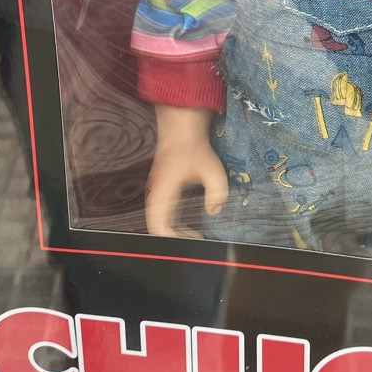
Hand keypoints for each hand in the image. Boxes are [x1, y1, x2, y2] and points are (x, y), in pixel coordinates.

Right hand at [145, 104, 228, 236]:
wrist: (181, 130)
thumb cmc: (195, 148)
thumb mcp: (212, 170)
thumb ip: (216, 192)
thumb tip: (214, 211)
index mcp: (162, 193)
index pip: (158, 227)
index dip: (173, 239)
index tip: (192, 241)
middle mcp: (155, 195)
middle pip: (157, 227)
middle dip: (175, 239)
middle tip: (196, 241)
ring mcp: (157, 193)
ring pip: (160, 222)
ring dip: (174, 232)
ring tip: (196, 236)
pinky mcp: (162, 191)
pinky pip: (164, 214)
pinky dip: (174, 224)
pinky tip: (191, 226)